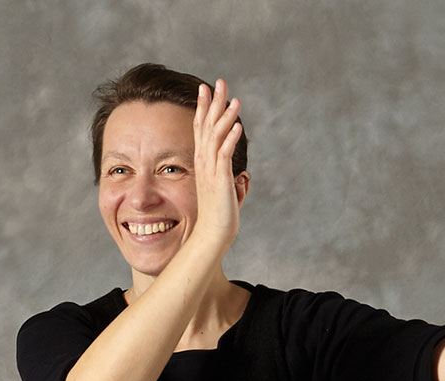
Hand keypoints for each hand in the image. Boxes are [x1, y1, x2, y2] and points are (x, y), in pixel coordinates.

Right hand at [192, 78, 242, 245]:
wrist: (212, 234)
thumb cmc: (220, 216)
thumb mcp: (227, 192)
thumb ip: (233, 181)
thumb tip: (242, 177)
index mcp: (204, 163)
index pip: (201, 129)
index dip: (204, 108)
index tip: (206, 88)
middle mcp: (204, 163)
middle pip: (207, 126)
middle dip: (213, 103)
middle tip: (219, 81)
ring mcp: (211, 171)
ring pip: (216, 137)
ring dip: (225, 117)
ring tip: (234, 99)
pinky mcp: (220, 180)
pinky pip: (224, 155)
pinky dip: (230, 139)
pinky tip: (238, 126)